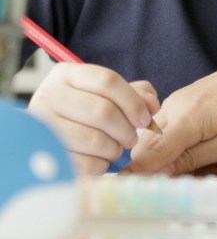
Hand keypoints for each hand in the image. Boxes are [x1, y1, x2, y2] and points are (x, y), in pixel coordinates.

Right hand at [27, 62, 159, 174]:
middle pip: (103, 111)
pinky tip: (99, 159)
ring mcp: (42, 125)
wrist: (47, 136)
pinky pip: (84, 162)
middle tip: (130, 138)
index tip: (145, 119)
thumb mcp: (107, 95)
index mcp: (67, 74)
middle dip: (126, 129)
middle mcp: (49, 95)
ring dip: (114, 148)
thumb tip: (151, 104)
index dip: (134, 102)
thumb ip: (136, 94)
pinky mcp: (44, 154)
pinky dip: (100, 164)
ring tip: (115, 148)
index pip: (108, 81)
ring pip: (94, 139)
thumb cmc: (85, 112)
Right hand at [125, 49, 216, 174]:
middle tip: (197, 180)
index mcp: (186, 116)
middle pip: (146, 150)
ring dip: (175, 161)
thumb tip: (160, 174)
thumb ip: (191, 159)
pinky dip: (180, 148)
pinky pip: (167, 132)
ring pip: (156, 143)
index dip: (140, 174)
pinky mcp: (179, 105)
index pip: (150, 152)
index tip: (134, 193)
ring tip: (213, 166)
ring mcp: (174, 104)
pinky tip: (208, 155)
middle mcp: (173, 107)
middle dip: (163, 171)